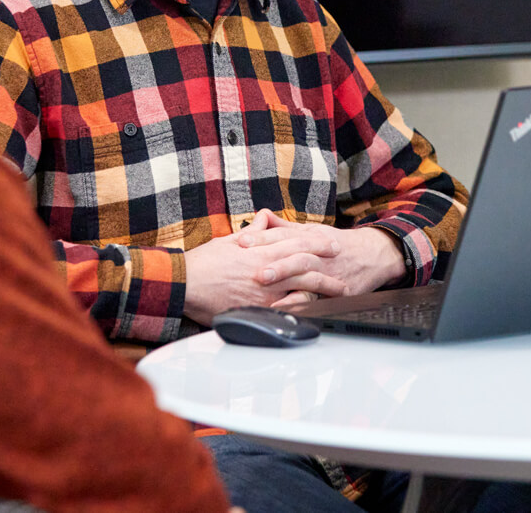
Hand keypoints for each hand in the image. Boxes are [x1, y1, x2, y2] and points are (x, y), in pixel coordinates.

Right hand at [182, 211, 346, 323]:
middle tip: (344, 273)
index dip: (319, 243)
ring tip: (338, 295)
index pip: (298, 244)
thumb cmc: (204, 263)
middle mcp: (267, 271)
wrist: (185, 283)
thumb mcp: (230, 240)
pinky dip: (303, 309)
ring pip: (302, 290)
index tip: (333, 245)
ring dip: (322, 292)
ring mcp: (265, 293)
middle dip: (329, 272)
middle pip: (307, 269)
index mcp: (262, 252)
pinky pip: (286, 311)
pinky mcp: (258, 310)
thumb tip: (264, 219)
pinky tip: (315, 312)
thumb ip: (253, 232)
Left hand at [235, 210, 405, 305]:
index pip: (283, 235)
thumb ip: (285, 227)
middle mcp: (317, 252)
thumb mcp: (312, 231)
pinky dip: (298, 302)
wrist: (373, 256)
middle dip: (272, 256)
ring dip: (284, 276)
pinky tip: (283, 306)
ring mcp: (326, 271)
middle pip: (293, 251)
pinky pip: (316, 295)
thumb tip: (262, 216)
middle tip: (249, 262)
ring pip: (305, 271)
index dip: (262, 237)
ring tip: (263, 281)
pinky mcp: (334, 289)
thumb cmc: (337, 244)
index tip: (241, 241)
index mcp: (309, 237)